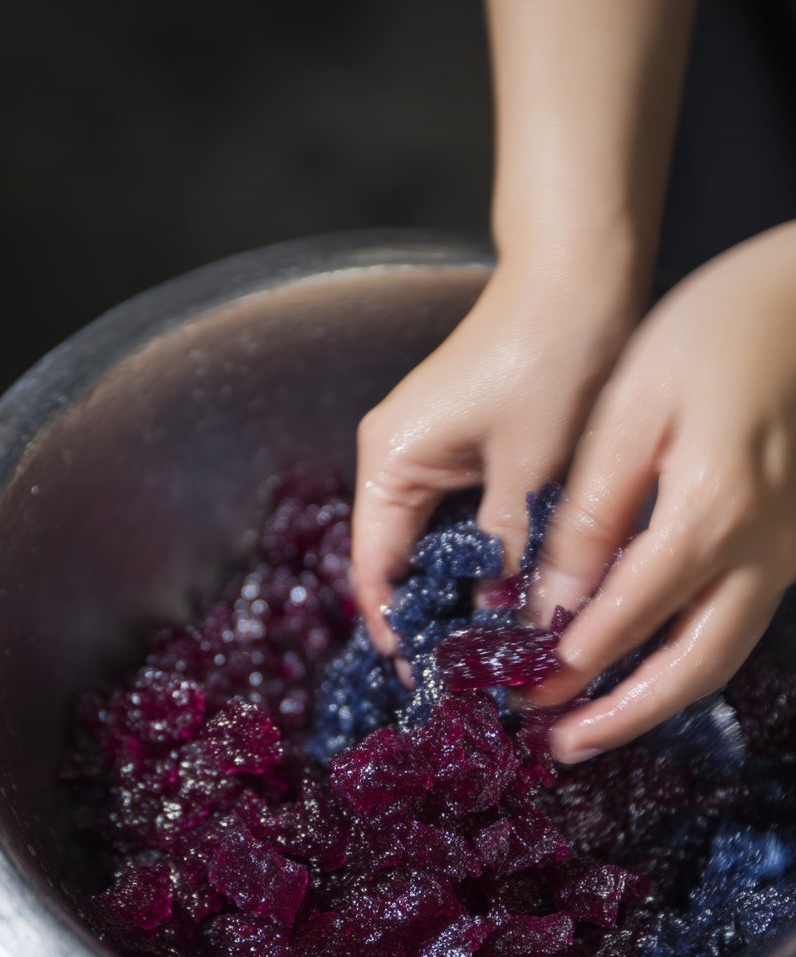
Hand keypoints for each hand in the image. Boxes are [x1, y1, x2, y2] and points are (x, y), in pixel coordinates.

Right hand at [352, 246, 643, 653]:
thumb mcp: (532, 468)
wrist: (580, 273)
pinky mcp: (457, 446)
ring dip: (457, 592)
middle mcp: (393, 459)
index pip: (376, 570)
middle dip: (430, 619)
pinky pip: (454, 520)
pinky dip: (477, 557)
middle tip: (470, 676)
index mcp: (391, 461)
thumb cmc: (552, 358)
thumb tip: (504, 628)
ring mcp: (424, 451)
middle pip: (395, 562)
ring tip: (489, 648)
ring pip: (429, 545)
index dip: (398, 631)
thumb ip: (511, 552)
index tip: (429, 682)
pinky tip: (506, 592)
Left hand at [527, 222, 795, 762]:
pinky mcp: (794, 545)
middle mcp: (761, 552)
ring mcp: (789, 554)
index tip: (519, 691)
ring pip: (721, 656)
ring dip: (657, 702)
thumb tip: (553, 598)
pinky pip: (738, 625)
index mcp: (711, 514)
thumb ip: (594, 509)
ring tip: (594, 727)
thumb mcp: (635, 407)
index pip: (628, 616)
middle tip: (559, 745)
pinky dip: (688, 663)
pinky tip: (647, 667)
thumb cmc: (713, 332)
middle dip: (620, 715)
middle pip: (689, 667)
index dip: (571, 662)